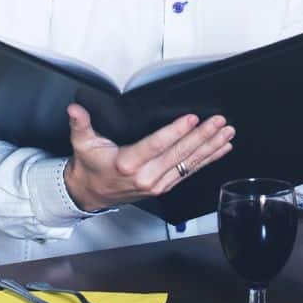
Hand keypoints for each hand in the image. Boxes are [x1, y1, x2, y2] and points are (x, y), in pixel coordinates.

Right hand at [61, 104, 232, 212]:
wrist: (91, 193)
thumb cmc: (90, 165)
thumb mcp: (81, 143)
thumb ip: (80, 124)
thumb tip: (75, 109)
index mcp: (127, 164)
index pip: (156, 146)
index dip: (175, 132)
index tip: (192, 119)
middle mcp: (145, 177)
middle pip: (179, 154)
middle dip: (202, 137)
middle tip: (219, 122)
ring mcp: (157, 184)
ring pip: (189, 164)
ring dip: (210, 148)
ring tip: (227, 133)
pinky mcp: (165, 186)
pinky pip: (190, 172)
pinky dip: (207, 160)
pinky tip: (221, 149)